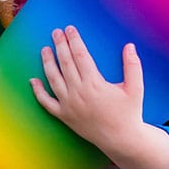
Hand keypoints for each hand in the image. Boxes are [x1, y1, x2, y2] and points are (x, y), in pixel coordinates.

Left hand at [29, 26, 145, 153]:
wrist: (121, 139)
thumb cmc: (129, 113)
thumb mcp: (136, 88)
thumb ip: (132, 66)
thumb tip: (129, 46)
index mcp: (94, 84)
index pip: (80, 55)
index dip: (74, 40)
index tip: (70, 29)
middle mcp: (78, 93)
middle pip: (65, 63)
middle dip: (59, 45)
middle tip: (55, 32)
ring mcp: (69, 105)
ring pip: (53, 79)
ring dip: (47, 62)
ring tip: (45, 49)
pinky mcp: (64, 116)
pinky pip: (46, 103)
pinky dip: (38, 92)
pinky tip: (32, 80)